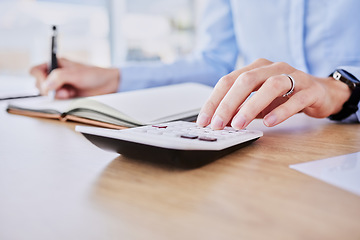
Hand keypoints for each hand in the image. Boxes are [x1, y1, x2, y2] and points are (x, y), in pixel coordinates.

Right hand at [30, 58, 119, 98]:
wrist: (108, 85)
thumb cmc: (95, 75)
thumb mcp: (76, 74)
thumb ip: (59, 77)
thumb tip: (46, 85)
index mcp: (56, 64)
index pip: (36, 70)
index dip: (39, 78)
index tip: (47, 85)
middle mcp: (56, 74)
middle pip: (39, 84)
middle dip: (49, 89)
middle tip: (62, 90)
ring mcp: (61, 85)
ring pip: (48, 93)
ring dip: (57, 95)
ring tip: (69, 92)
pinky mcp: (66, 94)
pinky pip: (57, 99)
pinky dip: (62, 99)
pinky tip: (72, 95)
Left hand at [196, 58, 350, 128]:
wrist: (320, 93)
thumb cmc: (284, 96)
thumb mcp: (258, 102)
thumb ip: (240, 109)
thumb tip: (219, 122)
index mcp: (255, 68)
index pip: (228, 81)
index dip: (214, 101)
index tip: (204, 120)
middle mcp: (272, 68)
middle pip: (245, 80)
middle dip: (228, 103)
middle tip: (217, 124)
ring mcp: (293, 76)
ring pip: (270, 86)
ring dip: (251, 106)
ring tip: (239, 125)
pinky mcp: (310, 89)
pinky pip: (295, 99)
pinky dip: (280, 111)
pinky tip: (269, 122)